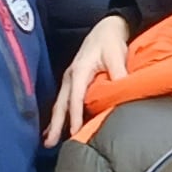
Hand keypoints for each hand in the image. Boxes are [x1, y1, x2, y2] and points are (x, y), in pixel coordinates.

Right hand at [50, 14, 132, 145]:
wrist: (107, 28)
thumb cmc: (111, 41)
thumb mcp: (116, 55)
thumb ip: (118, 73)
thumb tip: (122, 91)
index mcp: (79, 71)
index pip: (75, 98)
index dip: (75, 116)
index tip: (75, 132)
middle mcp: (70, 76)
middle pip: (61, 104)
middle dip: (55, 124)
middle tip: (49, 143)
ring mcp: (69, 79)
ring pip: (60, 104)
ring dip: (54, 122)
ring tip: (49, 141)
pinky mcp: (73, 81)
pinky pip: (64, 101)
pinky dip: (59, 115)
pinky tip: (54, 127)